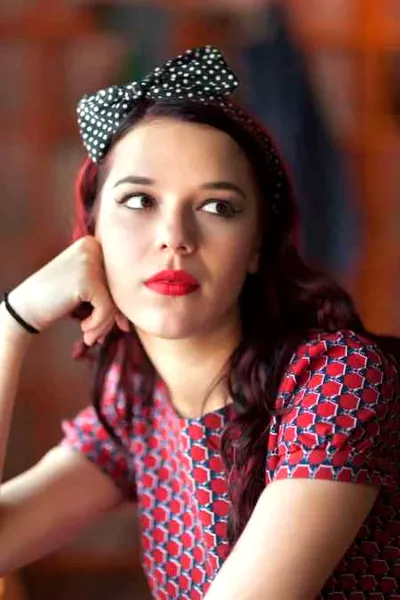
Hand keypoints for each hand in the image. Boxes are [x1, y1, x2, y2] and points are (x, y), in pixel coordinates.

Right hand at [8, 236, 129, 345]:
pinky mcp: (86, 279)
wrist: (26, 306)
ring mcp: (89, 262)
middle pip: (119, 287)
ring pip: (115, 299)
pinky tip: (84, 329)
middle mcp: (93, 247)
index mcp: (95, 244)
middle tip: (101, 335)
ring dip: (105, 324)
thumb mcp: (89, 287)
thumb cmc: (59, 299)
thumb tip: (139, 308)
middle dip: (114, 316)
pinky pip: (106, 308)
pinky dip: (98, 324)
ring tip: (91, 336)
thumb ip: (111, 289)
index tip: (117, 325)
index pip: (121, 277)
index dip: (120, 304)